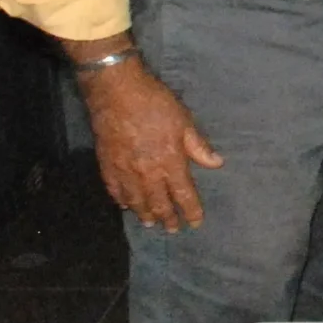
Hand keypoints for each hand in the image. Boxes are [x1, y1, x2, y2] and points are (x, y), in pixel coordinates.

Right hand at [80, 52, 220, 230]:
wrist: (116, 92)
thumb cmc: (156, 104)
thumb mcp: (184, 121)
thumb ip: (198, 146)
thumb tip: (216, 163)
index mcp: (170, 162)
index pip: (184, 194)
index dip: (190, 211)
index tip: (195, 223)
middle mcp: (148, 173)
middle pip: (159, 202)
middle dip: (167, 218)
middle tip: (172, 229)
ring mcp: (125, 170)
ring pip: (136, 200)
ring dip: (144, 213)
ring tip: (150, 222)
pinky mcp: (106, 164)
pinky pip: (114, 189)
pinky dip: (121, 200)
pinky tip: (125, 205)